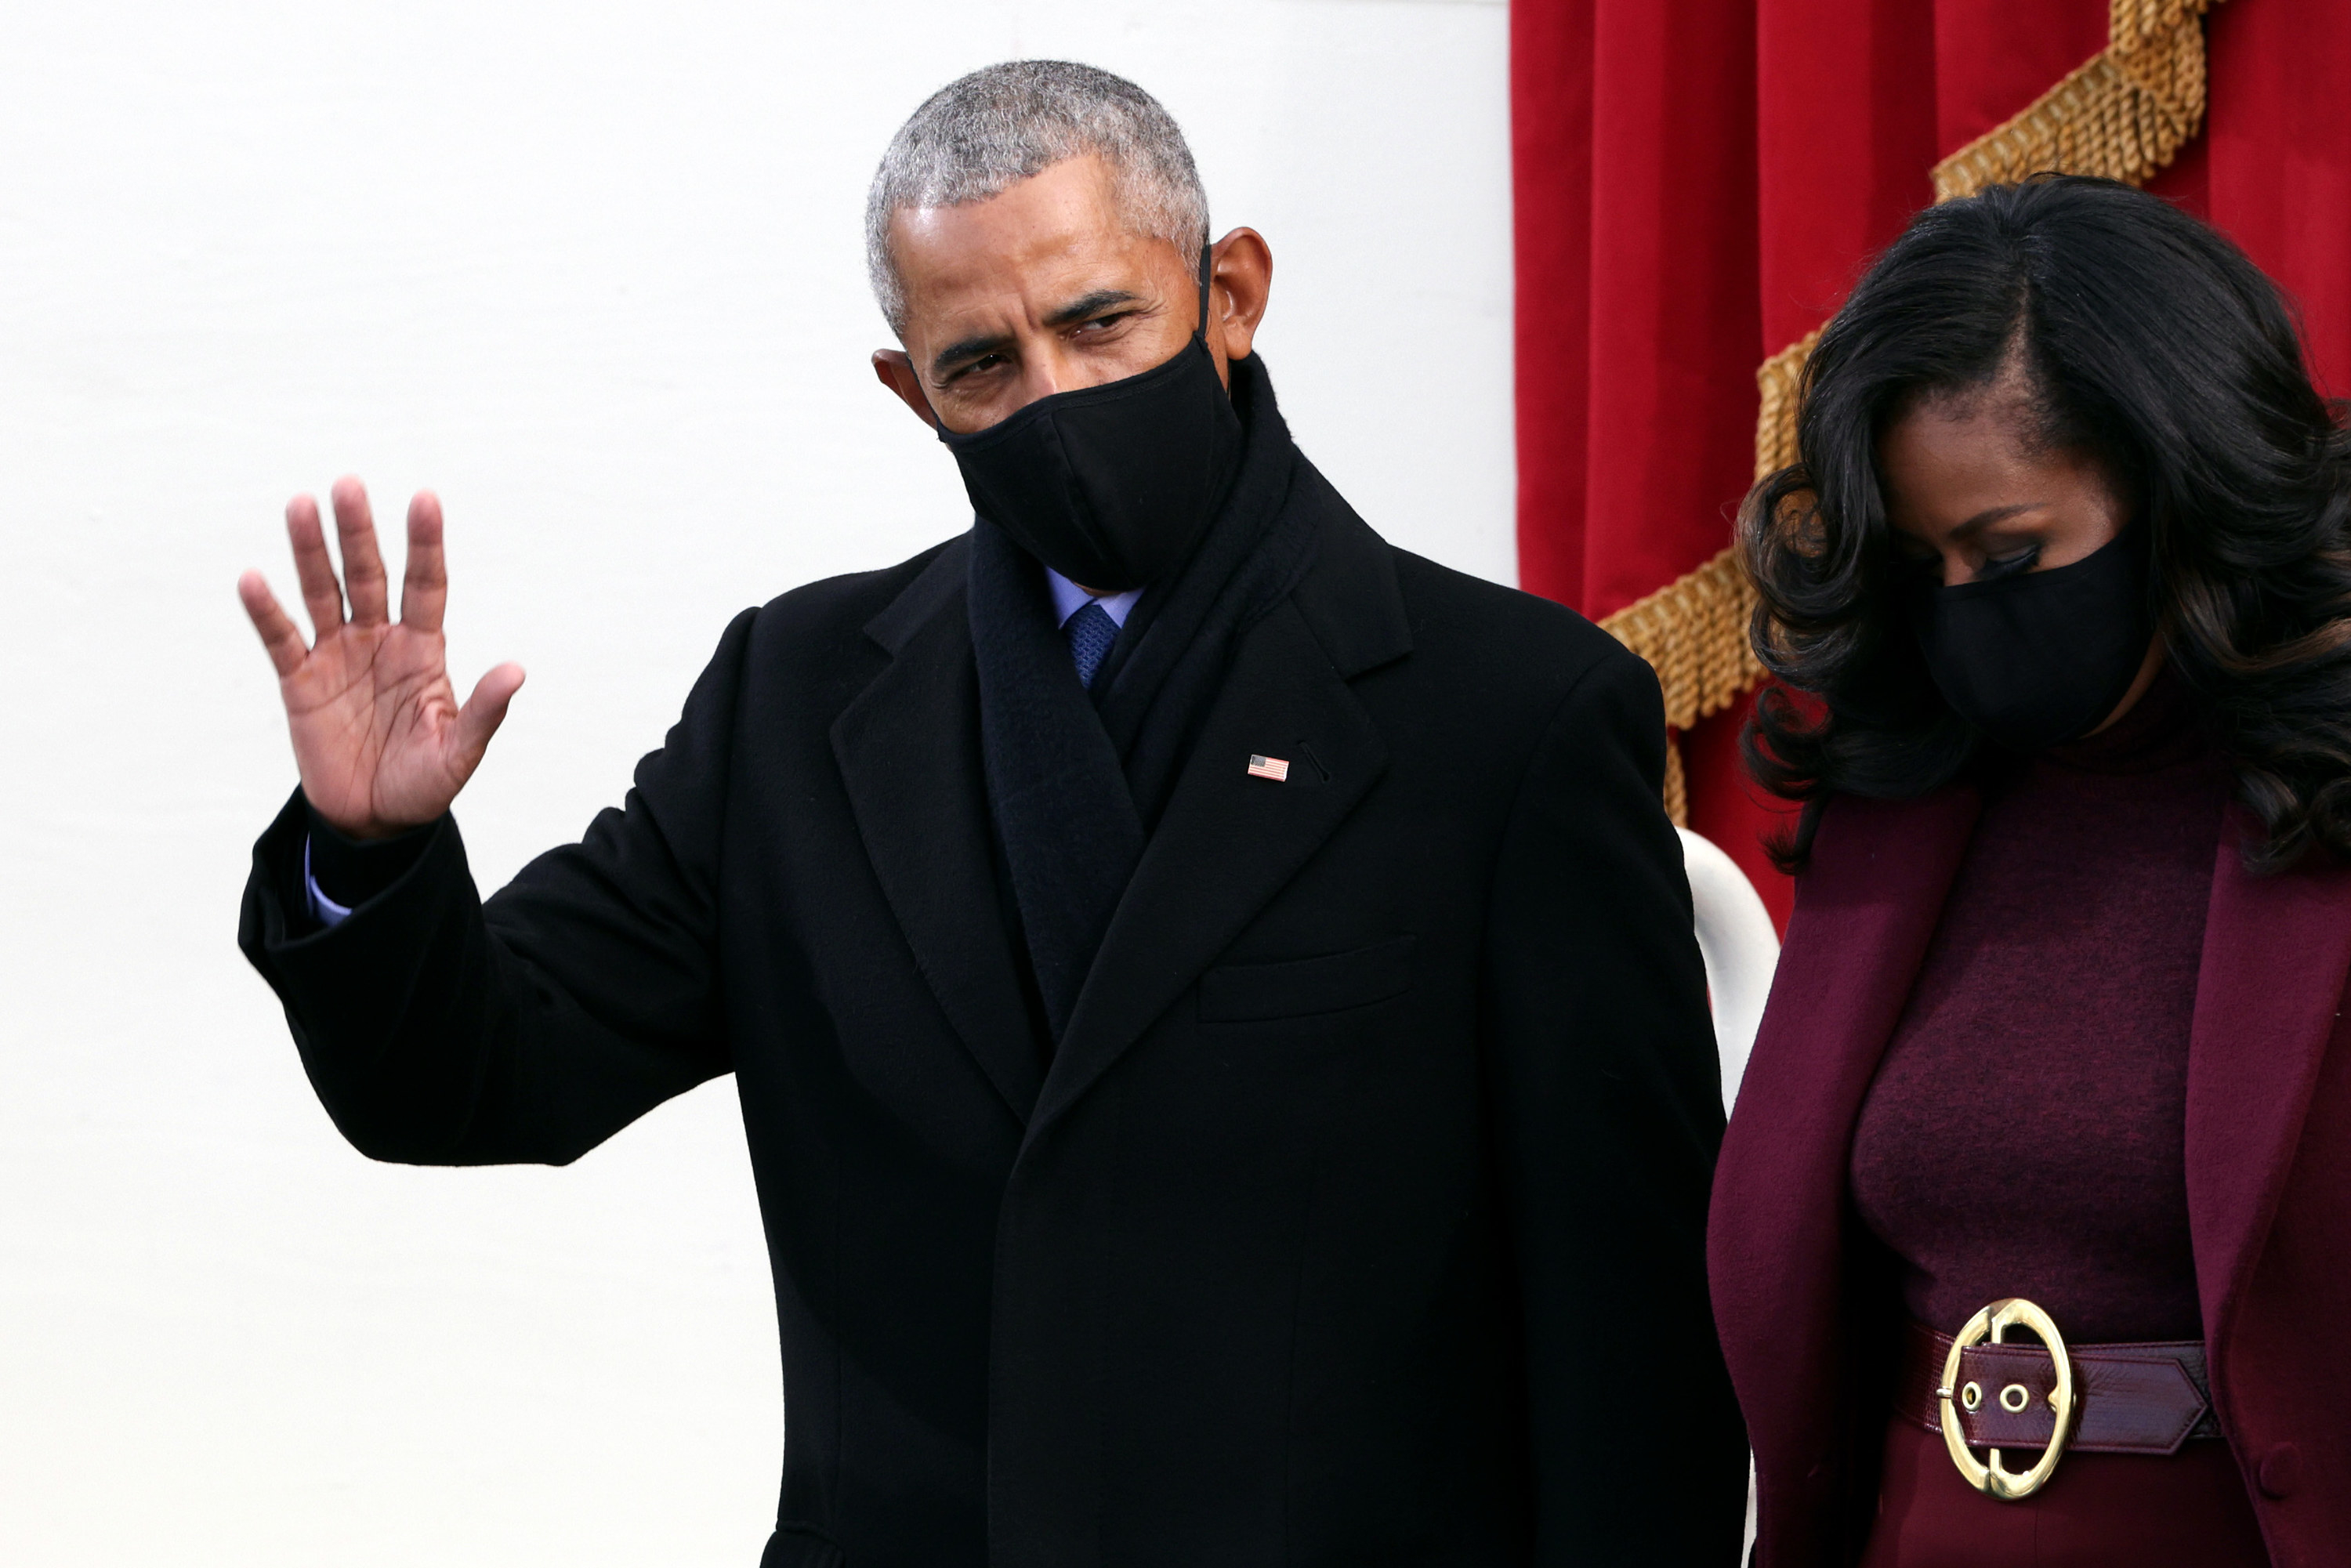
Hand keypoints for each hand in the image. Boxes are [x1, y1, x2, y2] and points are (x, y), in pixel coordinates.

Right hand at [239, 478, 523, 839]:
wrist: (374, 821)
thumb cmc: (423, 784)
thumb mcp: (459, 753)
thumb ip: (484, 712)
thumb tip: (516, 671)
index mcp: (423, 650)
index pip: (425, 585)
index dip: (424, 544)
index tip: (424, 498)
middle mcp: (379, 641)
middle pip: (369, 576)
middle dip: (358, 532)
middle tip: (349, 485)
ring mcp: (337, 656)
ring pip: (323, 593)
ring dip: (311, 552)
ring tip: (300, 505)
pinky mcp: (299, 681)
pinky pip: (281, 639)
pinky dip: (267, 611)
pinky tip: (253, 579)